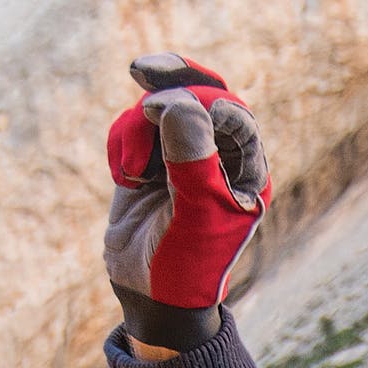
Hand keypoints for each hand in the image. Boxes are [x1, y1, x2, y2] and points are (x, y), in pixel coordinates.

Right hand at [104, 53, 264, 352]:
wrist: (152, 297)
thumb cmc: (187, 264)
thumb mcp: (195, 212)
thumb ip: (190, 156)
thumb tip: (175, 100)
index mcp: (246, 167)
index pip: (231, 112)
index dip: (199, 101)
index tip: (162, 109)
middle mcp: (218, 155)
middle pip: (200, 92)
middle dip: (171, 80)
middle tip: (142, 70)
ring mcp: (181, 155)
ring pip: (158, 108)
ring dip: (136, 130)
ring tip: (130, 171)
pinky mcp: (147, 160)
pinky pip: (132, 127)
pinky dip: (121, 142)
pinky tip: (123, 177)